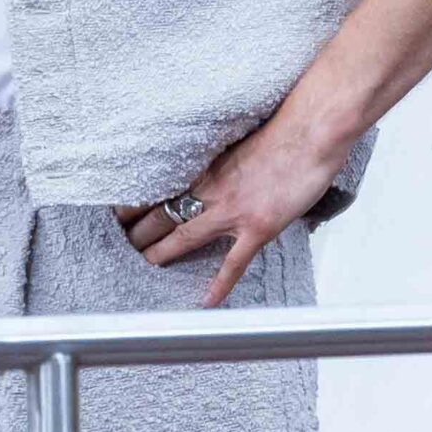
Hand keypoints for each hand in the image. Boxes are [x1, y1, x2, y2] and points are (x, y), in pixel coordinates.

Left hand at [116, 116, 346, 307]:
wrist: (311, 132)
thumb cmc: (283, 129)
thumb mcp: (241, 142)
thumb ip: (224, 162)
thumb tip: (218, 170)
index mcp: (206, 168)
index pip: (160, 189)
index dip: (137, 204)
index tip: (120, 213)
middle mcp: (212, 191)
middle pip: (163, 216)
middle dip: (140, 233)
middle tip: (124, 245)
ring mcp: (233, 212)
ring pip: (185, 238)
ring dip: (161, 253)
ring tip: (144, 266)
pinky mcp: (258, 228)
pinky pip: (234, 263)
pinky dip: (220, 284)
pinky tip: (208, 301)